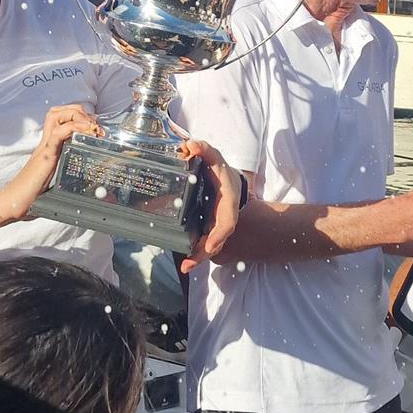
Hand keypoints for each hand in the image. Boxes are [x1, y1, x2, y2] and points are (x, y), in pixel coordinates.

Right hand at [0, 104, 101, 228]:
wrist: (12, 201)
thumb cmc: (31, 193)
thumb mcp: (53, 177)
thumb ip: (64, 173)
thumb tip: (83, 185)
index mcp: (49, 145)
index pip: (60, 118)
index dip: (78, 116)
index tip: (94, 128)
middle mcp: (46, 142)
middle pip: (58, 112)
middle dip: (78, 111)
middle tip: (92, 126)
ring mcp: (45, 147)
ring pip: (56, 116)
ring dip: (76, 116)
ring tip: (89, 127)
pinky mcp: (46, 155)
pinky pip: (58, 133)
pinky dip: (73, 128)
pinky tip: (84, 134)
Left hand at [176, 138, 242, 274]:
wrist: (228, 179)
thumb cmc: (220, 170)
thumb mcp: (214, 157)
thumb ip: (204, 149)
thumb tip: (190, 145)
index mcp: (228, 202)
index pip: (227, 221)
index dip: (219, 235)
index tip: (210, 246)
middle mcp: (224, 217)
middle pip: (218, 240)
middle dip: (204, 253)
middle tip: (189, 263)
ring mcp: (216, 225)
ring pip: (210, 246)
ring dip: (198, 257)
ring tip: (185, 266)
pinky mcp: (208, 228)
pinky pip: (203, 244)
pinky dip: (195, 255)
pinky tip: (184, 263)